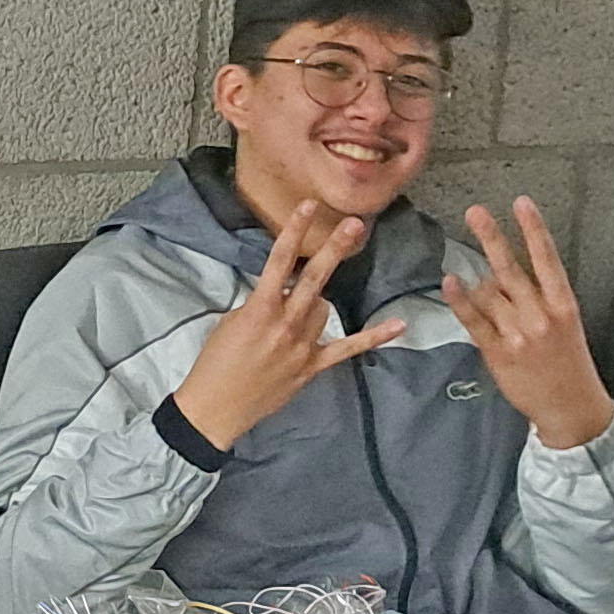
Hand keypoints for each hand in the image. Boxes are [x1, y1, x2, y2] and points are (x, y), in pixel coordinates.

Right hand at [166, 201, 400, 450]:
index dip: (294, 231)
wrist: (215, 407)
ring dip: (315, 302)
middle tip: (354, 224)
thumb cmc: (214, 363)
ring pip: (324, 308)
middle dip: (334, 249)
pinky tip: (399, 324)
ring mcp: (302, 346)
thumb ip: (260, 304)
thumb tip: (282, 292)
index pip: (278, 262)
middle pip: (314, 279)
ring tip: (291, 315)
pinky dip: (374, 336)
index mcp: (259, 310)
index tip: (308, 206)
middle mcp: (285, 324)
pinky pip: (348, 347)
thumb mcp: (232, 323)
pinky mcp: (312, 366)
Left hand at [434, 198, 613, 450]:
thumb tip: (498, 273)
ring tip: (463, 254)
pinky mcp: (498, 352)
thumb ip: (537, 297)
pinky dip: (461, 301)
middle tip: (475, 211)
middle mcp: (541, 315)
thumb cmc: (567, 360)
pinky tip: (450, 282)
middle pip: (512, 269)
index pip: (547, 259)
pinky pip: (475, 321)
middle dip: (493, 237)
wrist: (571, 407)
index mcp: (563, 304)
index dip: (534, 229)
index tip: (522, 203)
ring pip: (490, 293)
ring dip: (476, 276)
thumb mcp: (564, 323)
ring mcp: (518, 334)